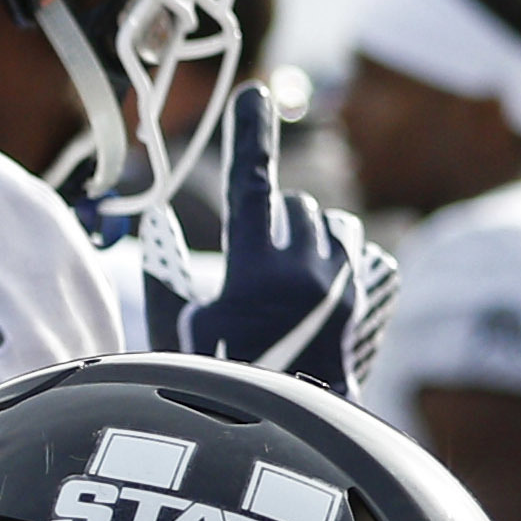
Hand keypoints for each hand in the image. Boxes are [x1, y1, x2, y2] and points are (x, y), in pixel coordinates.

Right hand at [167, 82, 397, 392]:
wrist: (286, 427)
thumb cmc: (221, 378)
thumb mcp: (180, 329)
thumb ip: (165, 272)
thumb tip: (158, 224)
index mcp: (254, 266)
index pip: (250, 180)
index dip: (248, 132)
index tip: (253, 93)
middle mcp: (305, 264)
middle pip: (291, 203)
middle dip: (270, 215)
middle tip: (246, 258)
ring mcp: (340, 280)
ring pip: (326, 220)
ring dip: (303, 230)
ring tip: (281, 270)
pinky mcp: (361, 296)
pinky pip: (351, 245)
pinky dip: (331, 250)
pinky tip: (314, 283)